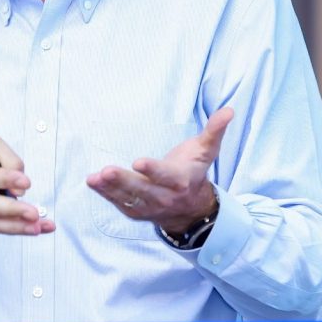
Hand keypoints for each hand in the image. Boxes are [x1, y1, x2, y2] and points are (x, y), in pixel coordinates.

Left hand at [86, 108, 233, 232]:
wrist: (193, 209)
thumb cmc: (194, 171)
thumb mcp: (206, 152)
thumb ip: (214, 131)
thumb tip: (229, 110)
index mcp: (181, 181)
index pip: (166, 176)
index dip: (152, 170)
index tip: (137, 162)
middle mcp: (165, 197)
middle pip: (142, 190)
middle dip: (123, 181)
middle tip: (106, 171)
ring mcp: (150, 207)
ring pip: (128, 198)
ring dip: (109, 189)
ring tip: (93, 178)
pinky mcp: (137, 211)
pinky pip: (120, 203)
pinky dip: (106, 194)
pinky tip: (92, 182)